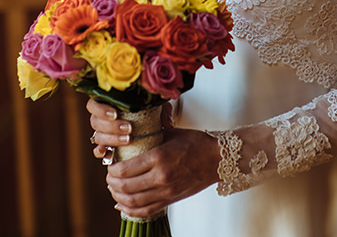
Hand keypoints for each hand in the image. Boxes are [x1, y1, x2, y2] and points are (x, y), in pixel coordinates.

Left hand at [87, 98, 219, 217]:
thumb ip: (152, 136)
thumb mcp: (172, 133)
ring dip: (118, 197)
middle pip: (125, 187)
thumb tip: (133, 135)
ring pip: (132, 201)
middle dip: (112, 183)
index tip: (111, 166)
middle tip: (110, 178)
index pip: (125, 169)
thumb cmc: (197, 144)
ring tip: (115, 190)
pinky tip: (123, 205)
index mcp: (159, 157)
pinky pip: (144, 211)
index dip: (112, 170)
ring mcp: (165, 191)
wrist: (218, 159)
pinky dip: (129, 210)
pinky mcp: (170, 200)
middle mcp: (161, 176)